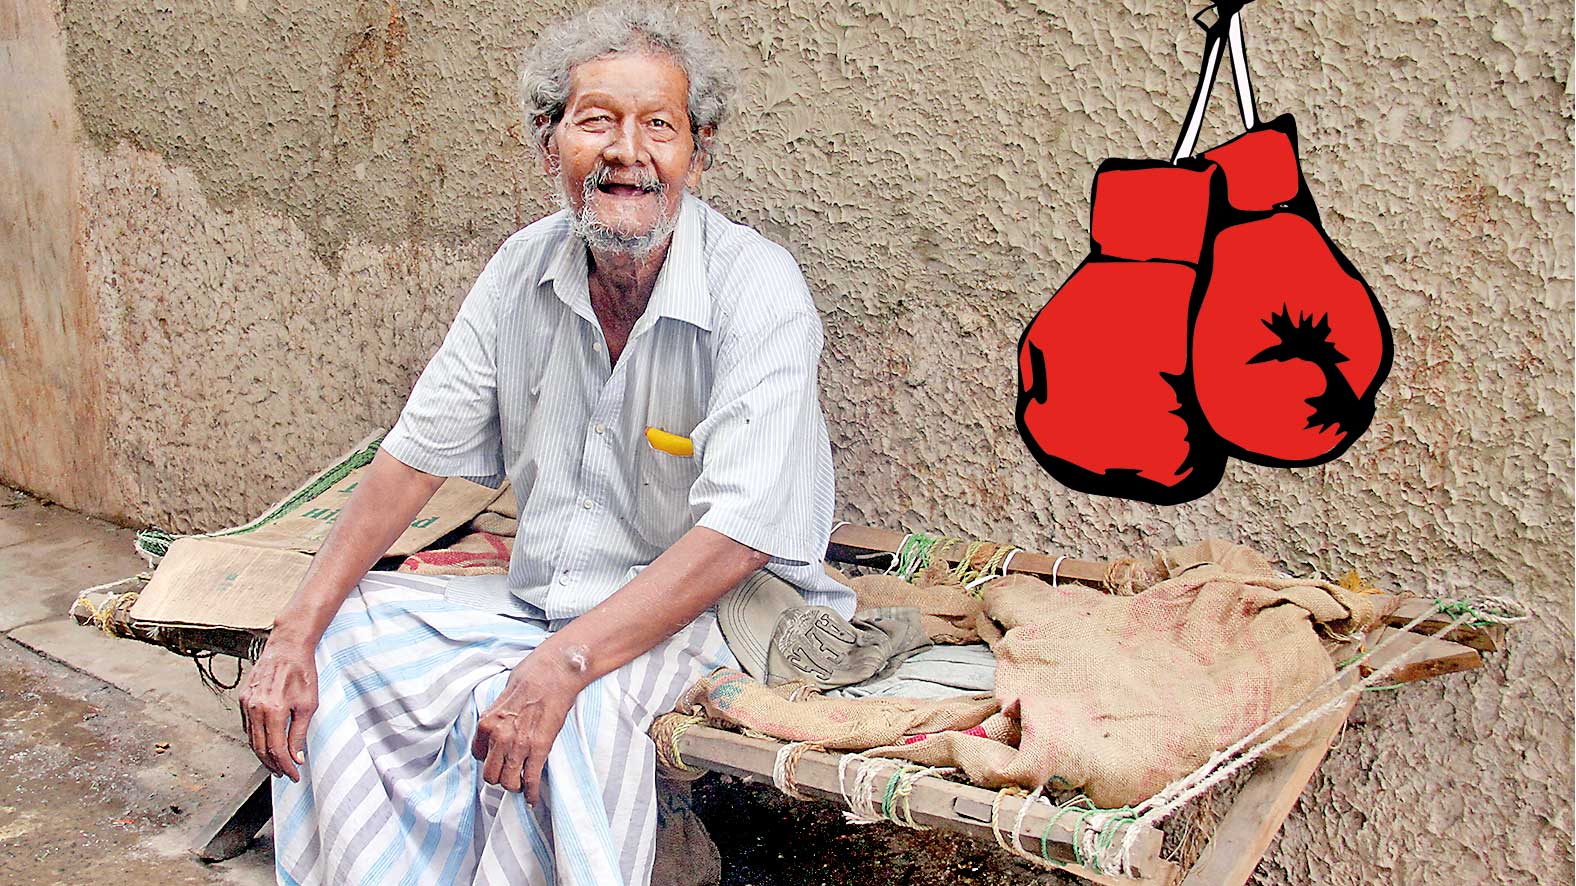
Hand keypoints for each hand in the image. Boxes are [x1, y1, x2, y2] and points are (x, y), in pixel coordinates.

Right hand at [238, 634, 318, 781]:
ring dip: (263, 754)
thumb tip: (295, 757)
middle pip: (260, 748)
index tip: (294, 775)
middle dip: (273, 765)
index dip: (285, 766)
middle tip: (284, 774)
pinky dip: (256, 739)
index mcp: (273, 711)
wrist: (288, 647)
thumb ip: (299, 733)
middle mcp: (255, 709)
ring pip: (251, 739)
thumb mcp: (308, 705)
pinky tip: (266, 744)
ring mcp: (246, 703)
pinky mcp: (242, 698)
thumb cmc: (302, 673)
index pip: (276, 749)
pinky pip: (247, 726)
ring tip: (276, 764)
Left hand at [471, 647, 583, 803]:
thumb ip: (495, 720)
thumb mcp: (500, 699)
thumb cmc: (530, 679)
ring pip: (509, 782)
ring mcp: (519, 744)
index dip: (490, 760)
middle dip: (501, 777)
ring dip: (515, 786)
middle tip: (511, 774)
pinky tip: (533, 799)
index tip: (499, 761)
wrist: (553, 671)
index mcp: (486, 724)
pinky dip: (532, 793)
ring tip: (523, 784)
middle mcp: (498, 737)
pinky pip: (531, 779)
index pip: (478, 757)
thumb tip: (495, 735)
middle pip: (491, 775)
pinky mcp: (540, 747)